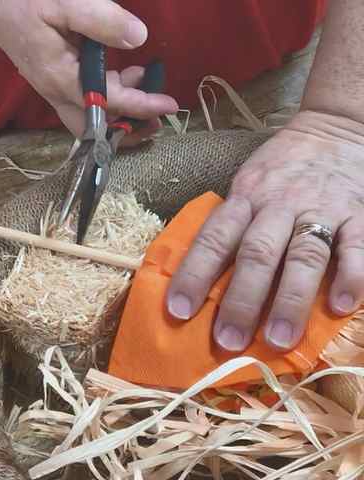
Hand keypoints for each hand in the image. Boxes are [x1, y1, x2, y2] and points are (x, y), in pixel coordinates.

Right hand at [0, 0, 177, 141]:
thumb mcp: (62, 2)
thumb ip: (101, 20)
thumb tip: (139, 38)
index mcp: (62, 79)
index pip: (110, 102)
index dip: (143, 105)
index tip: (170, 106)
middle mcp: (59, 94)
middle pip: (97, 129)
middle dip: (129, 130)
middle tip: (158, 123)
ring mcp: (55, 92)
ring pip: (93, 117)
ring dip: (122, 111)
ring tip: (149, 85)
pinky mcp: (56, 83)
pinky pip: (87, 102)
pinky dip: (111, 96)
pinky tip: (128, 74)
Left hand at [167, 111, 363, 351]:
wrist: (333, 130)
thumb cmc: (279, 166)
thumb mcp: (246, 183)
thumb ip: (232, 222)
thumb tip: (203, 273)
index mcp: (244, 198)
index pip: (213, 239)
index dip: (194, 275)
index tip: (178, 312)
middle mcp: (278, 204)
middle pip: (257, 253)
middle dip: (241, 299)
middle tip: (227, 341)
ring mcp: (320, 209)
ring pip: (304, 256)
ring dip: (290, 299)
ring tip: (279, 340)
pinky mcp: (358, 213)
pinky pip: (357, 246)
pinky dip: (351, 276)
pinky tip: (340, 307)